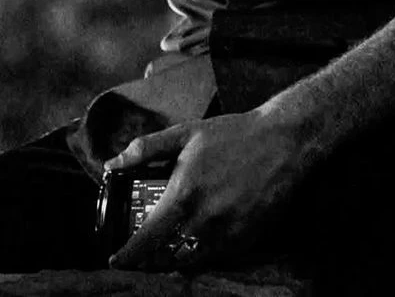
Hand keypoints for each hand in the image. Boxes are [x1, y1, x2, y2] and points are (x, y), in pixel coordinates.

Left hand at [107, 108, 308, 272]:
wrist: (282, 142)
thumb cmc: (232, 135)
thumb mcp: (186, 133)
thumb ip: (146, 149)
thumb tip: (111, 162)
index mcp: (183, 194)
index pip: (147, 239)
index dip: (128, 255)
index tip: (115, 259)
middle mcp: (202, 220)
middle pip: (165, 257)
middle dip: (148, 260)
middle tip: (140, 256)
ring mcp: (225, 234)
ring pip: (189, 261)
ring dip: (172, 260)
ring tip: (164, 252)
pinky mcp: (245, 240)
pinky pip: (214, 258)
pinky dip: (200, 256)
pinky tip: (195, 245)